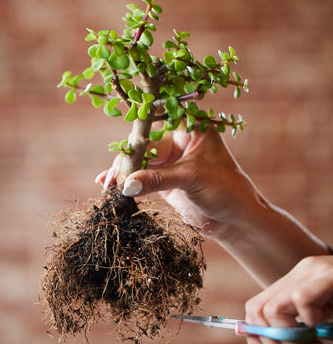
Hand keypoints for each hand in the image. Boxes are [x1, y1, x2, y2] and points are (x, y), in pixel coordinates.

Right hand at [96, 126, 260, 235]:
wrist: (235, 220)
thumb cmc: (226, 189)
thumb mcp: (192, 178)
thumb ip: (158, 179)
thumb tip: (126, 183)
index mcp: (190, 127)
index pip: (157, 124)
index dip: (137, 135)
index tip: (122, 149)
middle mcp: (178, 140)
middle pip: (144, 144)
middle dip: (127, 159)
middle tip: (112, 175)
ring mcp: (170, 160)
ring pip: (139, 161)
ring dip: (123, 172)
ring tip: (107, 184)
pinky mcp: (163, 179)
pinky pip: (140, 177)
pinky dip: (127, 182)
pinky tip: (110, 186)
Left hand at [245, 255, 332, 343]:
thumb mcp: (326, 332)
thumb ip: (303, 340)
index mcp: (294, 285)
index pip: (256, 308)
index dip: (257, 336)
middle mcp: (299, 274)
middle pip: (257, 309)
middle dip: (273, 342)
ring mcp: (312, 271)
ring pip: (272, 309)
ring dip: (291, 337)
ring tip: (318, 343)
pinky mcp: (328, 273)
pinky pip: (301, 301)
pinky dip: (311, 320)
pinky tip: (329, 324)